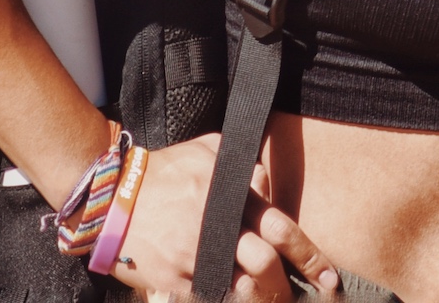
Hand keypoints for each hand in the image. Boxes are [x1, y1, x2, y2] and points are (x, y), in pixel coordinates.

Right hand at [106, 132, 340, 299]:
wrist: (110, 198)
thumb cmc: (163, 170)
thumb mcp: (206, 151)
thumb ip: (242, 164)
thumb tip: (266, 180)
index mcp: (230, 196)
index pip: (279, 226)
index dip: (307, 253)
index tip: (328, 272)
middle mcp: (216, 228)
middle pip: (266, 261)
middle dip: (296, 280)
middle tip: (320, 291)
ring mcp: (194, 257)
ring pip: (242, 286)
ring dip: (266, 296)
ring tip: (283, 300)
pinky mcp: (174, 279)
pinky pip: (211, 295)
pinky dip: (231, 299)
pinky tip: (244, 300)